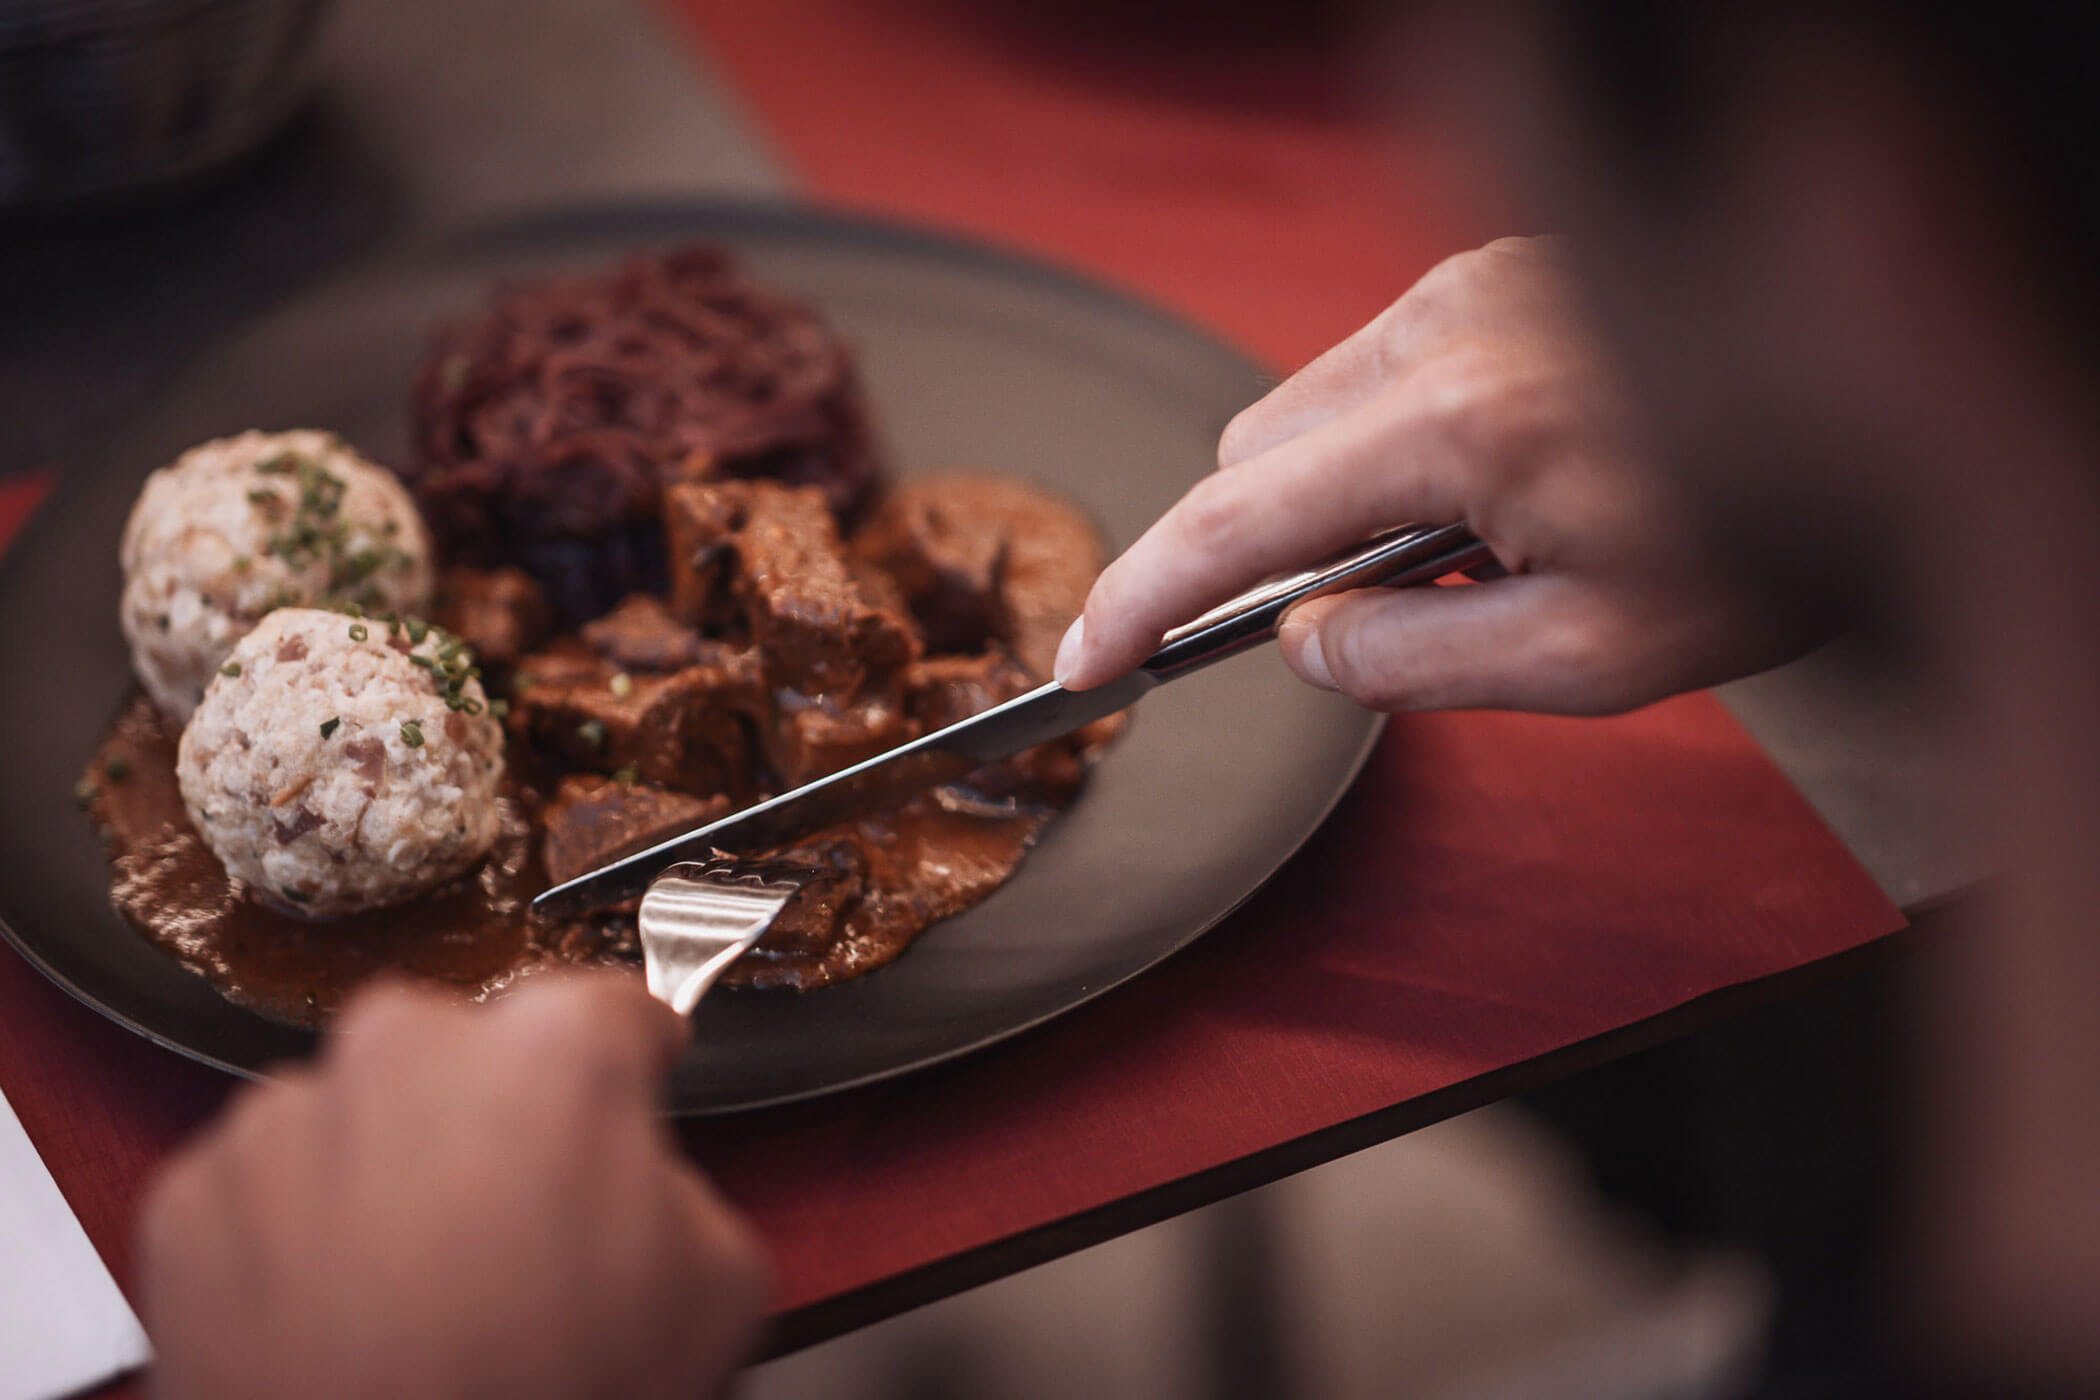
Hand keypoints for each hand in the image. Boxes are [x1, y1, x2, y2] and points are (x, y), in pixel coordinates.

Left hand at [140, 974, 767, 1399]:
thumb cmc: (543, 1397)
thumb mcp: (716, 1281)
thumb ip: (680, 1182)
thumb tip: (642, 1178)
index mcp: (552, 1049)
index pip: (617, 1006)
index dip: (637, 1051)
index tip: (635, 1070)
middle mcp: (408, 1050)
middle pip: (472, 1052)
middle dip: (496, 1116)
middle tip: (517, 1226)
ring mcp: (288, 1119)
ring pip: (358, 1112)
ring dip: (388, 1168)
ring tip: (418, 1285)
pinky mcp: (195, 1195)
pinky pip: (264, 1186)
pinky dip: (295, 1231)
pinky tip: (341, 1310)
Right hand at [1055, 237, 1805, 713]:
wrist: (1892, 425)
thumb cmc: (1772, 540)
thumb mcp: (1588, 657)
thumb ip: (1410, 661)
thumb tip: (1298, 639)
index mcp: (1461, 426)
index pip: (1232, 522)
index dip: (1138, 599)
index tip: (1085, 658)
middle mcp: (1446, 328)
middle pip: (1253, 453)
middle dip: (1273, 549)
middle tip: (1388, 617)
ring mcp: (1470, 286)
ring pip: (1311, 408)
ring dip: (1343, 495)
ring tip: (1484, 547)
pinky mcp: (1498, 275)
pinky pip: (1380, 371)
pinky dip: (1396, 443)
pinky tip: (1505, 484)